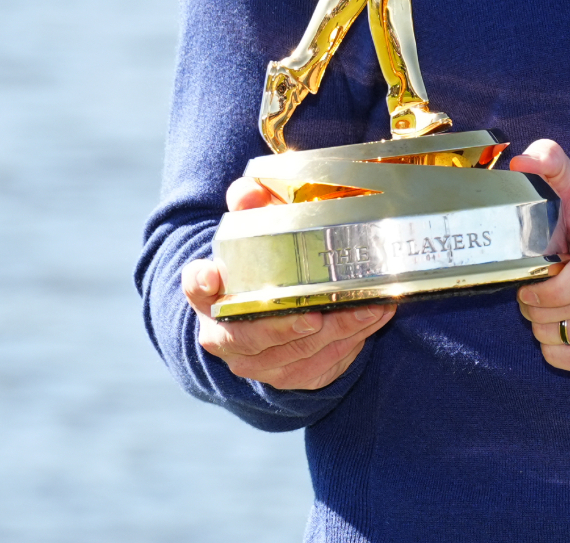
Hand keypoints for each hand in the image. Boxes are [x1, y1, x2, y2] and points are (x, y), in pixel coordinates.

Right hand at [179, 176, 395, 389]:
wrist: (267, 312)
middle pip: (251, 336)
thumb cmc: (261, 266)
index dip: (201, 282)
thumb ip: (250, 205)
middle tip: (315, 314)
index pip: (196, 286)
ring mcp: (256, 363)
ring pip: (294, 355)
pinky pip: (321, 365)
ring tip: (367, 308)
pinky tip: (374, 318)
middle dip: (285, 327)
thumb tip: (249, 192)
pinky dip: (351, 344)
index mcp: (208, 295)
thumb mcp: (254, 230)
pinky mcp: (290, 376)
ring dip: (334, 333)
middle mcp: (225, 335)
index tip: (212, 275)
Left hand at [509, 138, 569, 375]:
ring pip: (550, 338)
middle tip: (542, 284)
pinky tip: (568, 322)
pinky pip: (560, 360)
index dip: (545, 287)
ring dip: (542, 322)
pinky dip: (554, 345)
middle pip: (551, 314)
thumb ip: (552, 166)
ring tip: (557, 302)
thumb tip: (523, 161)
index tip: (531, 281)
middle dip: (534, 301)